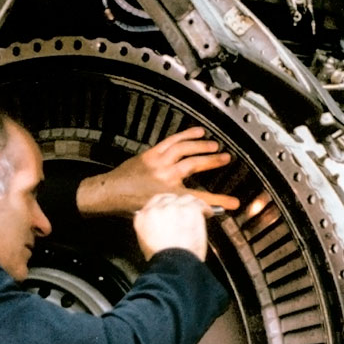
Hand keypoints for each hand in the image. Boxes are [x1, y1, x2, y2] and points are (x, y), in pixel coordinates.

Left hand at [77, 127, 239, 216]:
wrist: (109, 193)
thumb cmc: (130, 206)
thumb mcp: (157, 212)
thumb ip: (179, 208)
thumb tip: (199, 210)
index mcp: (168, 195)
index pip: (200, 198)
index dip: (219, 201)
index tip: (234, 203)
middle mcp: (165, 176)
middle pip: (195, 164)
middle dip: (213, 161)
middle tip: (227, 158)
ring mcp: (158, 162)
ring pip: (184, 149)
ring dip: (201, 146)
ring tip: (215, 145)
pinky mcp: (152, 154)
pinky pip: (171, 141)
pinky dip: (185, 135)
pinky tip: (197, 132)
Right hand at [134, 193, 211, 261]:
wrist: (172, 264)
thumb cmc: (162, 260)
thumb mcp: (146, 243)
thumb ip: (150, 229)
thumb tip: (160, 226)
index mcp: (143, 217)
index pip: (154, 202)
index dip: (166, 204)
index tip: (172, 208)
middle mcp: (157, 209)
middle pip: (170, 198)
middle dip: (178, 203)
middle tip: (186, 210)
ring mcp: (174, 207)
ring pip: (185, 199)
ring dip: (192, 205)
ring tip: (198, 211)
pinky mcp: (189, 209)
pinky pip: (199, 204)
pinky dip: (205, 208)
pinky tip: (208, 213)